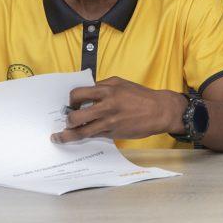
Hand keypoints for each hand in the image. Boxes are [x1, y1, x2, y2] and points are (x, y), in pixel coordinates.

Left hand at [51, 76, 187, 142]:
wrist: (160, 110)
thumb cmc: (141, 96)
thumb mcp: (122, 84)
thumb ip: (104, 87)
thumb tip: (87, 93)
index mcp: (108, 88)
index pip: (78, 93)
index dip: (71, 100)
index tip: (70, 104)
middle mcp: (107, 104)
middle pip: (75, 114)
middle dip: (68, 118)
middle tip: (68, 119)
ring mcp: (110, 120)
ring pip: (81, 130)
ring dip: (68, 134)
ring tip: (62, 135)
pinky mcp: (114, 132)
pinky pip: (93, 136)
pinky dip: (84, 137)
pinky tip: (78, 138)